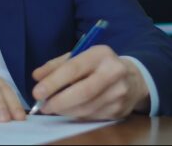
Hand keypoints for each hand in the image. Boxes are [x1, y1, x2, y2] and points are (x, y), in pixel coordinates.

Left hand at [31, 45, 149, 119]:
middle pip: (83, 91)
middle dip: (59, 101)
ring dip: (65, 110)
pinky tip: (70, 110)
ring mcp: (119, 93)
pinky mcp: (119, 109)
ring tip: (53, 107)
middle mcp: (113, 72)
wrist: (133, 79)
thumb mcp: (81, 57)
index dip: (54, 81)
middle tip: (43, 105)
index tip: (37, 92)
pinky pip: (91, 116)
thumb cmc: (99, 66)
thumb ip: (58, 65)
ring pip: (86, 108)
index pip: (75, 68)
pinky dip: (76, 115)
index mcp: (101, 54)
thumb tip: (37, 76)